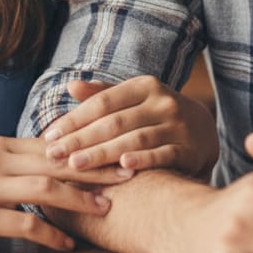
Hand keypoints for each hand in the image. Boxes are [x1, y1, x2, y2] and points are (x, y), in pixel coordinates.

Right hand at [0, 136, 127, 252]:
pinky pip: (24, 223)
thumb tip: (49, 162)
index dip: (87, 150)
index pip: (53, 144)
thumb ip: (11, 162)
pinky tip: (65, 245)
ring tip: (105, 211)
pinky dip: (50, 233)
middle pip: (57, 161)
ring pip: (46, 188)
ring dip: (79, 200)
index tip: (115, 156)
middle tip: (126, 178)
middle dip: (94, 170)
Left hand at [43, 75, 218, 177]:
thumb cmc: (156, 114)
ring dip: (102, 153)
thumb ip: (102, 94)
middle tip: (53, 154)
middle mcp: (162, 101)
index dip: (75, 119)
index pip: (102, 102)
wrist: (204, 130)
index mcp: (144, 85)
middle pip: (114, 122)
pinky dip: (143, 160)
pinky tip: (122, 167)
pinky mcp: (189, 149)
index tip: (49, 135)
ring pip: (134, 139)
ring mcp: (177, 125)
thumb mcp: (133, 98)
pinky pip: (163, 154)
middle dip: (81, 139)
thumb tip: (71, 86)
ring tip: (76, 165)